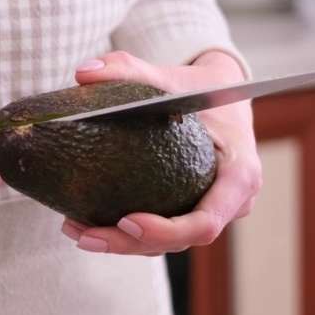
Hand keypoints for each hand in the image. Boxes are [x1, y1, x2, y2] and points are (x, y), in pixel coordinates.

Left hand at [62, 50, 259, 255]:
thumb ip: (129, 69)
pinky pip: (160, 235)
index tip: (127, 221)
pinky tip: (84, 222)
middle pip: (181, 241)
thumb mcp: (169, 77)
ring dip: (120, 245)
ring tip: (75, 229)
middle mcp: (231, 203)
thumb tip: (83, 73)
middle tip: (85, 235)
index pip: (206, 221)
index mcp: (239, 176)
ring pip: (167, 244)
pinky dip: (124, 235)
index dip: (167, 231)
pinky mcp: (190, 215)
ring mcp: (212, 212)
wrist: (218, 95)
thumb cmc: (199, 88)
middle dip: (130, 245)